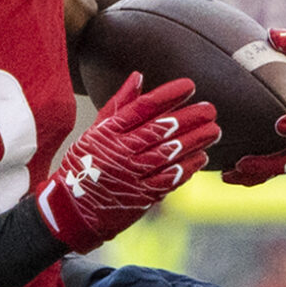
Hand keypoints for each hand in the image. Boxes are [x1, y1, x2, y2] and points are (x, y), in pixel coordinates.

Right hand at [29, 74, 217, 255]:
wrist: (71, 210)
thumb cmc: (83, 167)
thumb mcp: (93, 133)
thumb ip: (118, 105)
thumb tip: (138, 76)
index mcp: (108, 133)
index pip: (143, 108)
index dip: (169, 95)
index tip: (189, 86)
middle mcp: (120, 153)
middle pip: (161, 129)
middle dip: (190, 117)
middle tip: (210, 109)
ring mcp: (132, 175)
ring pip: (170, 153)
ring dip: (196, 141)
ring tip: (214, 130)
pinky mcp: (141, 196)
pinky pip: (169, 179)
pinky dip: (187, 167)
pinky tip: (201, 157)